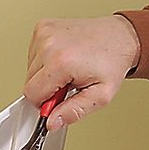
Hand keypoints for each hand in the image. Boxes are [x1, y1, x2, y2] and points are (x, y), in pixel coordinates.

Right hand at [25, 15, 140, 128]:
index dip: (45, 104)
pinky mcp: (43, 26)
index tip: (61, 99)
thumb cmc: (112, 63)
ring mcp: (44, 32)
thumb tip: (52, 122)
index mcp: (60, 62)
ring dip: (46, 75)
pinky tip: (64, 59)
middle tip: (69, 84)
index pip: (32, 94)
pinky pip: (33, 54)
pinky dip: (45, 61)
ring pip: (30, 69)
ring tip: (69, 70)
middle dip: (47, 89)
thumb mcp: (100, 97)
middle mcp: (49, 44)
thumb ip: (74, 112)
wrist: (119, 37)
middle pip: (29, 82)